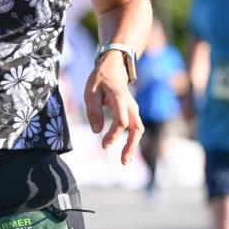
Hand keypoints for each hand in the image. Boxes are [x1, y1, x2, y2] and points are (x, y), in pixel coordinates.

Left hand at [84, 50, 143, 164]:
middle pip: (136, 128)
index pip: (121, 121)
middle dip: (131, 146)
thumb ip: (93, 110)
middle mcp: (130, 105)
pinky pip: (135, 128)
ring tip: (124, 161)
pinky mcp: (132, 112)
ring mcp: (133, 109)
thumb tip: (96, 131)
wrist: (114, 66)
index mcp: (120, 98)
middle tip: (123, 161)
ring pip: (138, 130)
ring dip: (132, 145)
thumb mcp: (90, 91)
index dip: (113, 135)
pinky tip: (124, 152)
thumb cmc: (100, 78)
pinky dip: (131, 141)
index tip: (103, 145)